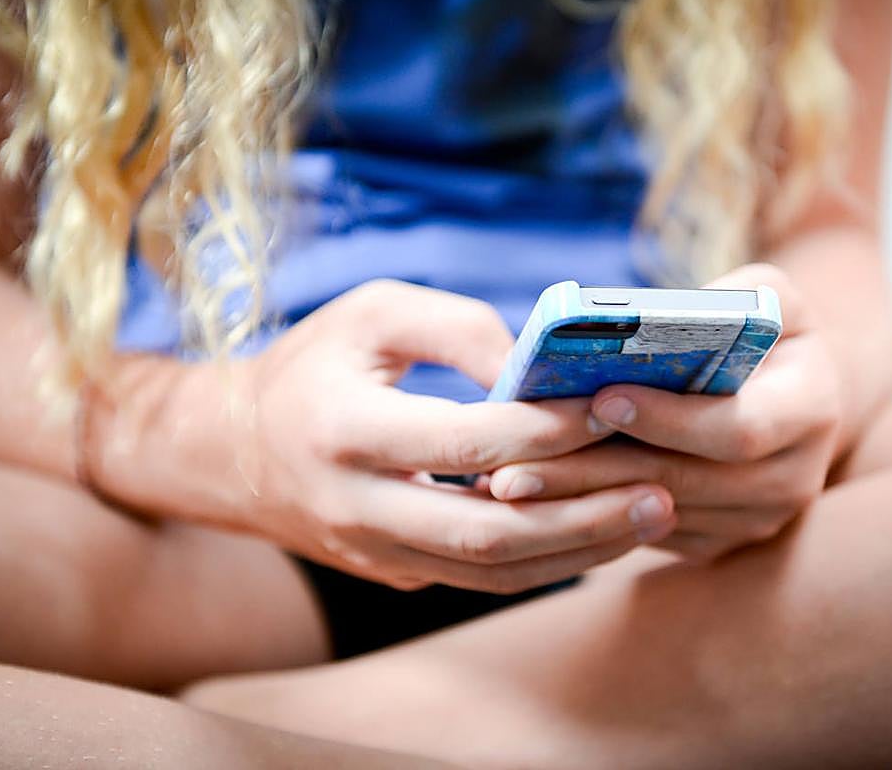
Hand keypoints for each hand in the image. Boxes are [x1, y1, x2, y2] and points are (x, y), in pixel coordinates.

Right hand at [233, 280, 676, 591]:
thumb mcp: (373, 313)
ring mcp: (373, 552)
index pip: (466, 441)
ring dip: (578, 549)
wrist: (230, 452)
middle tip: (661, 490)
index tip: (612, 406)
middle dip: (583, 516)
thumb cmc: (312, 365)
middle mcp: (357, 506)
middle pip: (488, 533)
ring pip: (491, 571)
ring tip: (649, 515)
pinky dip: (544, 559)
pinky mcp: (392, 572)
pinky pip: (479, 577)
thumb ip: (457, 326)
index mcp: (345, 430)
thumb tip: (539, 371)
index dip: (546, 429)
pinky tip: (598, 530)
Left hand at [484, 264, 841, 564]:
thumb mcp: (767, 295)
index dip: (669, 419)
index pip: (739, 428)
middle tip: (515, 463)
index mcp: (810, 409)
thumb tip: (644, 321)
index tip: (601, 398)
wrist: (791, 391)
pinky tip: (533, 499)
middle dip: (594, 471)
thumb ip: (729, 298)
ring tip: (507, 482)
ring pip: (654, 517)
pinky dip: (589, 516)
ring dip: (578, 501)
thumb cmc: (764, 329)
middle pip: (682, 485)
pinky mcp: (719, 541)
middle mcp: (793, 478)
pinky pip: (647, 535)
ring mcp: (757, 521)